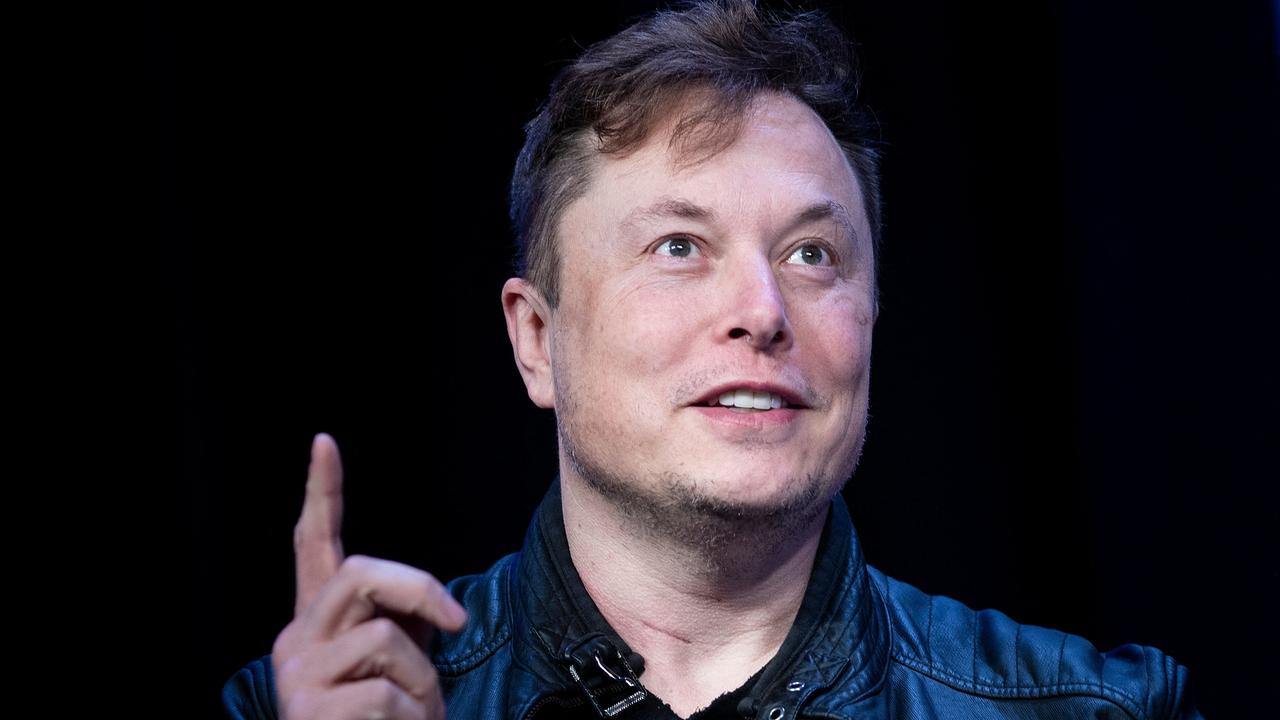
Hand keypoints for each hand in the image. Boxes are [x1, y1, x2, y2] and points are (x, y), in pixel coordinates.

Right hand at [270, 433, 467, 718]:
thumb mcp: (397, 665)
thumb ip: (401, 624)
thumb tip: (439, 608)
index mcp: (318, 623)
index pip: (313, 545)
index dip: (320, 493)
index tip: (323, 441)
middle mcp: (297, 643)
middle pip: (360, 574)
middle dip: (418, 588)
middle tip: (456, 625)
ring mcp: (298, 678)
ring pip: (385, 639)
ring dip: (423, 679)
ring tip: (417, 712)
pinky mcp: (309, 711)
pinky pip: (387, 692)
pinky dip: (414, 714)